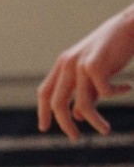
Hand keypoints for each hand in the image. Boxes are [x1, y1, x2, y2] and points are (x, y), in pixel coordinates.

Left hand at [38, 7, 133, 139]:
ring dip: (95, 120)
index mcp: (62, 65)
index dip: (42, 111)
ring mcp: (79, 63)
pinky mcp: (94, 65)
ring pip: (81, 103)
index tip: (43, 128)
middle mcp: (66, 64)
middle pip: (56, 102)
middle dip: (64, 124)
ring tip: (106, 130)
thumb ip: (85, 93)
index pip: (44, 92)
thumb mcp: (95, 74)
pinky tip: (127, 86)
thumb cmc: (114, 51)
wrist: (130, 27)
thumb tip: (78, 116)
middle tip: (75, 138)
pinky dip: (116, 93)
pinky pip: (104, 92)